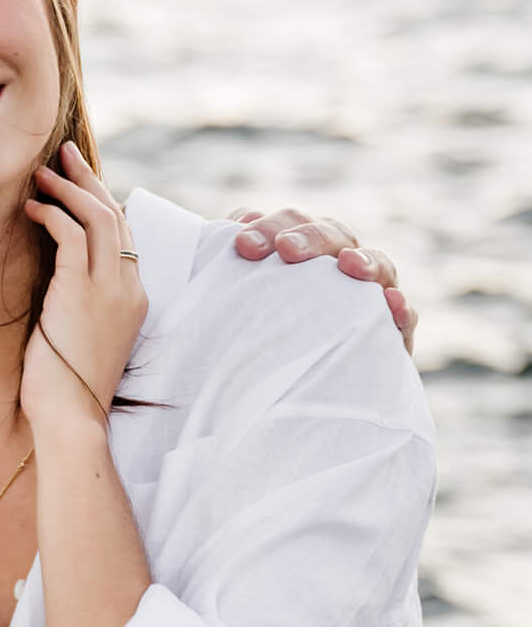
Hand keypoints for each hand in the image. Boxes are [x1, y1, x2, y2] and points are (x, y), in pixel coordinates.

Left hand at [22, 143, 147, 434]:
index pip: (125, 235)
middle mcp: (127, 287)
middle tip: (64, 154)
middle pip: (115, 215)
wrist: (71, 417)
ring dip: (68, 188)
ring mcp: (108, 288)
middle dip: (89, 180)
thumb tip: (57, 284)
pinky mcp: (80, 292)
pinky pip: (70, 235)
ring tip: (40, 173)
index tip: (78, 183)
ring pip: (98, 216)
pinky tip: (31, 210)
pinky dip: (52, 215)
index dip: (103, 203)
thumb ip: (80, 303)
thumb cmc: (68, 387)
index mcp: (134, 297)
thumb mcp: (82, 336)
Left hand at [230, 207, 415, 355]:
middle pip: (331, 236)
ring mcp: (368, 298)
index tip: (242, 243)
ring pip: (377, 265)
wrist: (286, 401)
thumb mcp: (232, 313)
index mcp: (299, 253)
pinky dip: (401, 309)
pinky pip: (404, 318)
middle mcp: (335, 268)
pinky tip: (391, 304)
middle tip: (285, 249)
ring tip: (348, 264)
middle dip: (308, 237)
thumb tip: (222, 241)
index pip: (288, 225)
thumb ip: (225, 278)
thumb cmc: (249, 345)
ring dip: (365, 261)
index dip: (268, 226)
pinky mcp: (391, 336)